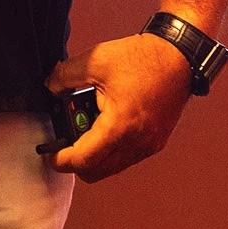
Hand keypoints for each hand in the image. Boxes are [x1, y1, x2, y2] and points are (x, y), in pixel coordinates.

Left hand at [44, 34, 191, 182]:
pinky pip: (127, 156)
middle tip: (63, 141)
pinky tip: (104, 122)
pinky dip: (111, 148)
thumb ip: (64, 76)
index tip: (49, 155)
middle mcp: (138, 143)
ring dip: (95, 154)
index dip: (61, 160)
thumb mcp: (95, 61)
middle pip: (97, 172)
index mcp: (120, 127)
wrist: (178, 56)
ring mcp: (149, 145)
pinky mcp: (156, 141)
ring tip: (86, 124)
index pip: (84, 160)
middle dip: (76, 161)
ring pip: (113, 166)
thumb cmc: (142, 58)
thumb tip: (50, 87)